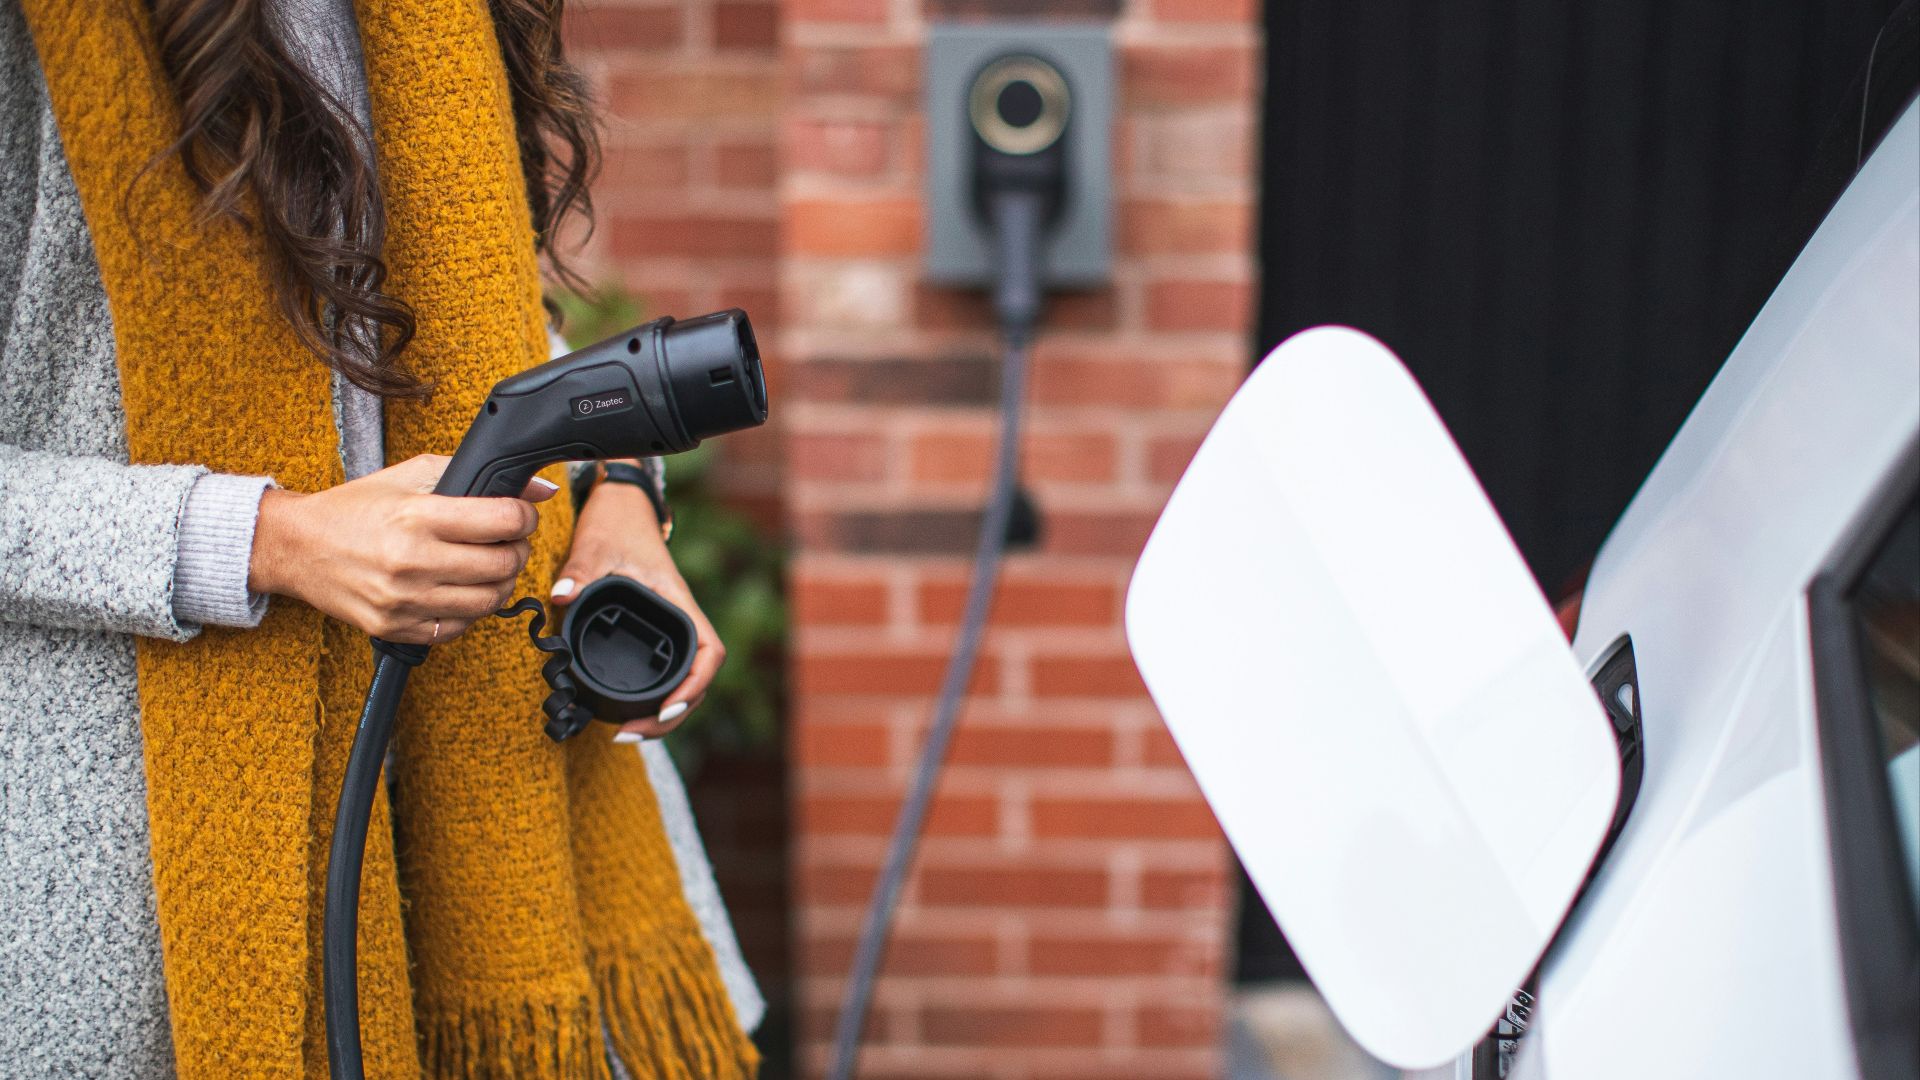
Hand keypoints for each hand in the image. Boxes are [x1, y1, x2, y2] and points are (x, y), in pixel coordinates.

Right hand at [249, 454, 556, 642]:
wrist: (298, 546)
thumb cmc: (356, 508)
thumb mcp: (411, 476)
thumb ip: (473, 475)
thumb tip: (538, 489)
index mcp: (417, 517)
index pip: (502, 522)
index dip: (524, 517)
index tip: (521, 515)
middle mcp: (411, 561)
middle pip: (502, 565)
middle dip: (518, 550)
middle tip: (510, 542)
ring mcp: (403, 600)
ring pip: (487, 602)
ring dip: (501, 583)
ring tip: (490, 566)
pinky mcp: (395, 628)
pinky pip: (458, 628)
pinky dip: (470, 610)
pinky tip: (462, 590)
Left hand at [551, 475, 723, 741]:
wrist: (622, 506)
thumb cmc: (617, 523)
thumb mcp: (596, 546)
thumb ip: (579, 571)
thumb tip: (562, 596)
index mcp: (677, 603)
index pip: (708, 652)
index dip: (694, 685)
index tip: (666, 707)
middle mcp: (679, 620)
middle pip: (697, 680)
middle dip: (671, 715)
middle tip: (631, 732)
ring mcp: (668, 627)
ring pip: (683, 680)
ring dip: (663, 713)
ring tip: (628, 731)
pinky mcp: (653, 630)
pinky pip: (665, 671)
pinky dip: (653, 697)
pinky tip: (628, 711)